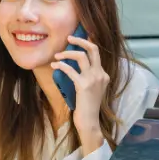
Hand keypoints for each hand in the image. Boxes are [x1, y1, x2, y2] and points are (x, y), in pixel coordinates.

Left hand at [51, 34, 109, 153]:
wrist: (89, 122)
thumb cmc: (87, 107)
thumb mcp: (91, 90)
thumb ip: (87, 78)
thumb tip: (73, 67)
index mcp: (104, 75)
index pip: (96, 53)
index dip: (87, 44)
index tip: (77, 39)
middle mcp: (100, 74)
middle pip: (93, 49)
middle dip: (80, 40)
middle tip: (69, 37)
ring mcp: (93, 79)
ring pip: (81, 56)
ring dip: (67, 53)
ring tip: (57, 55)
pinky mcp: (83, 85)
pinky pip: (70, 70)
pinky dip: (61, 66)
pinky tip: (54, 66)